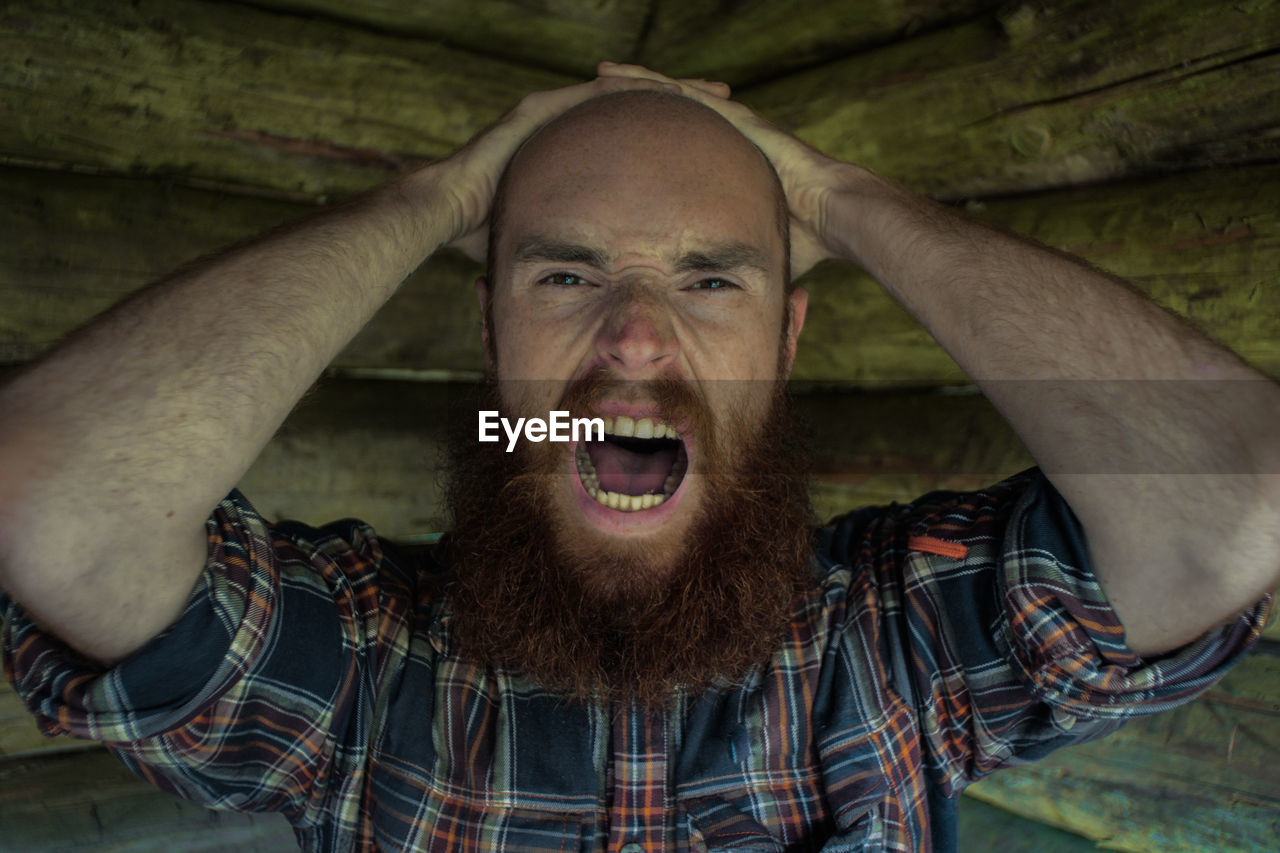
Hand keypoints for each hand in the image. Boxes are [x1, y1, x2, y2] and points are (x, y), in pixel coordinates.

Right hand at [437, 71, 735, 263]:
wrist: (444, 217)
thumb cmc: (493, 238)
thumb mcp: (561, 246)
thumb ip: (589, 259)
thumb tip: (620, 299)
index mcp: (582, 157)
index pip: (639, 141)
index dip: (680, 141)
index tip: (722, 147)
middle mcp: (572, 128)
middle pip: (641, 110)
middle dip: (686, 107)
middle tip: (730, 107)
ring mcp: (556, 113)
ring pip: (627, 93)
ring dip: (670, 91)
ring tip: (713, 95)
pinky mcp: (541, 110)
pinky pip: (598, 94)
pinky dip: (634, 92)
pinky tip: (670, 92)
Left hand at [594, 62, 852, 279]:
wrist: (833, 217)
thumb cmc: (802, 241)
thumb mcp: (748, 255)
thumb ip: (726, 273)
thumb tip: (710, 309)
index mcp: (722, 170)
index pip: (673, 152)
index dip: (643, 145)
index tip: (610, 144)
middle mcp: (722, 142)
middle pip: (667, 116)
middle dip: (631, 104)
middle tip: (592, 96)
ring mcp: (731, 126)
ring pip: (672, 96)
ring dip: (637, 84)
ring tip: (600, 73)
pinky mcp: (737, 118)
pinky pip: (688, 94)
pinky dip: (657, 83)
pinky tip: (626, 74)